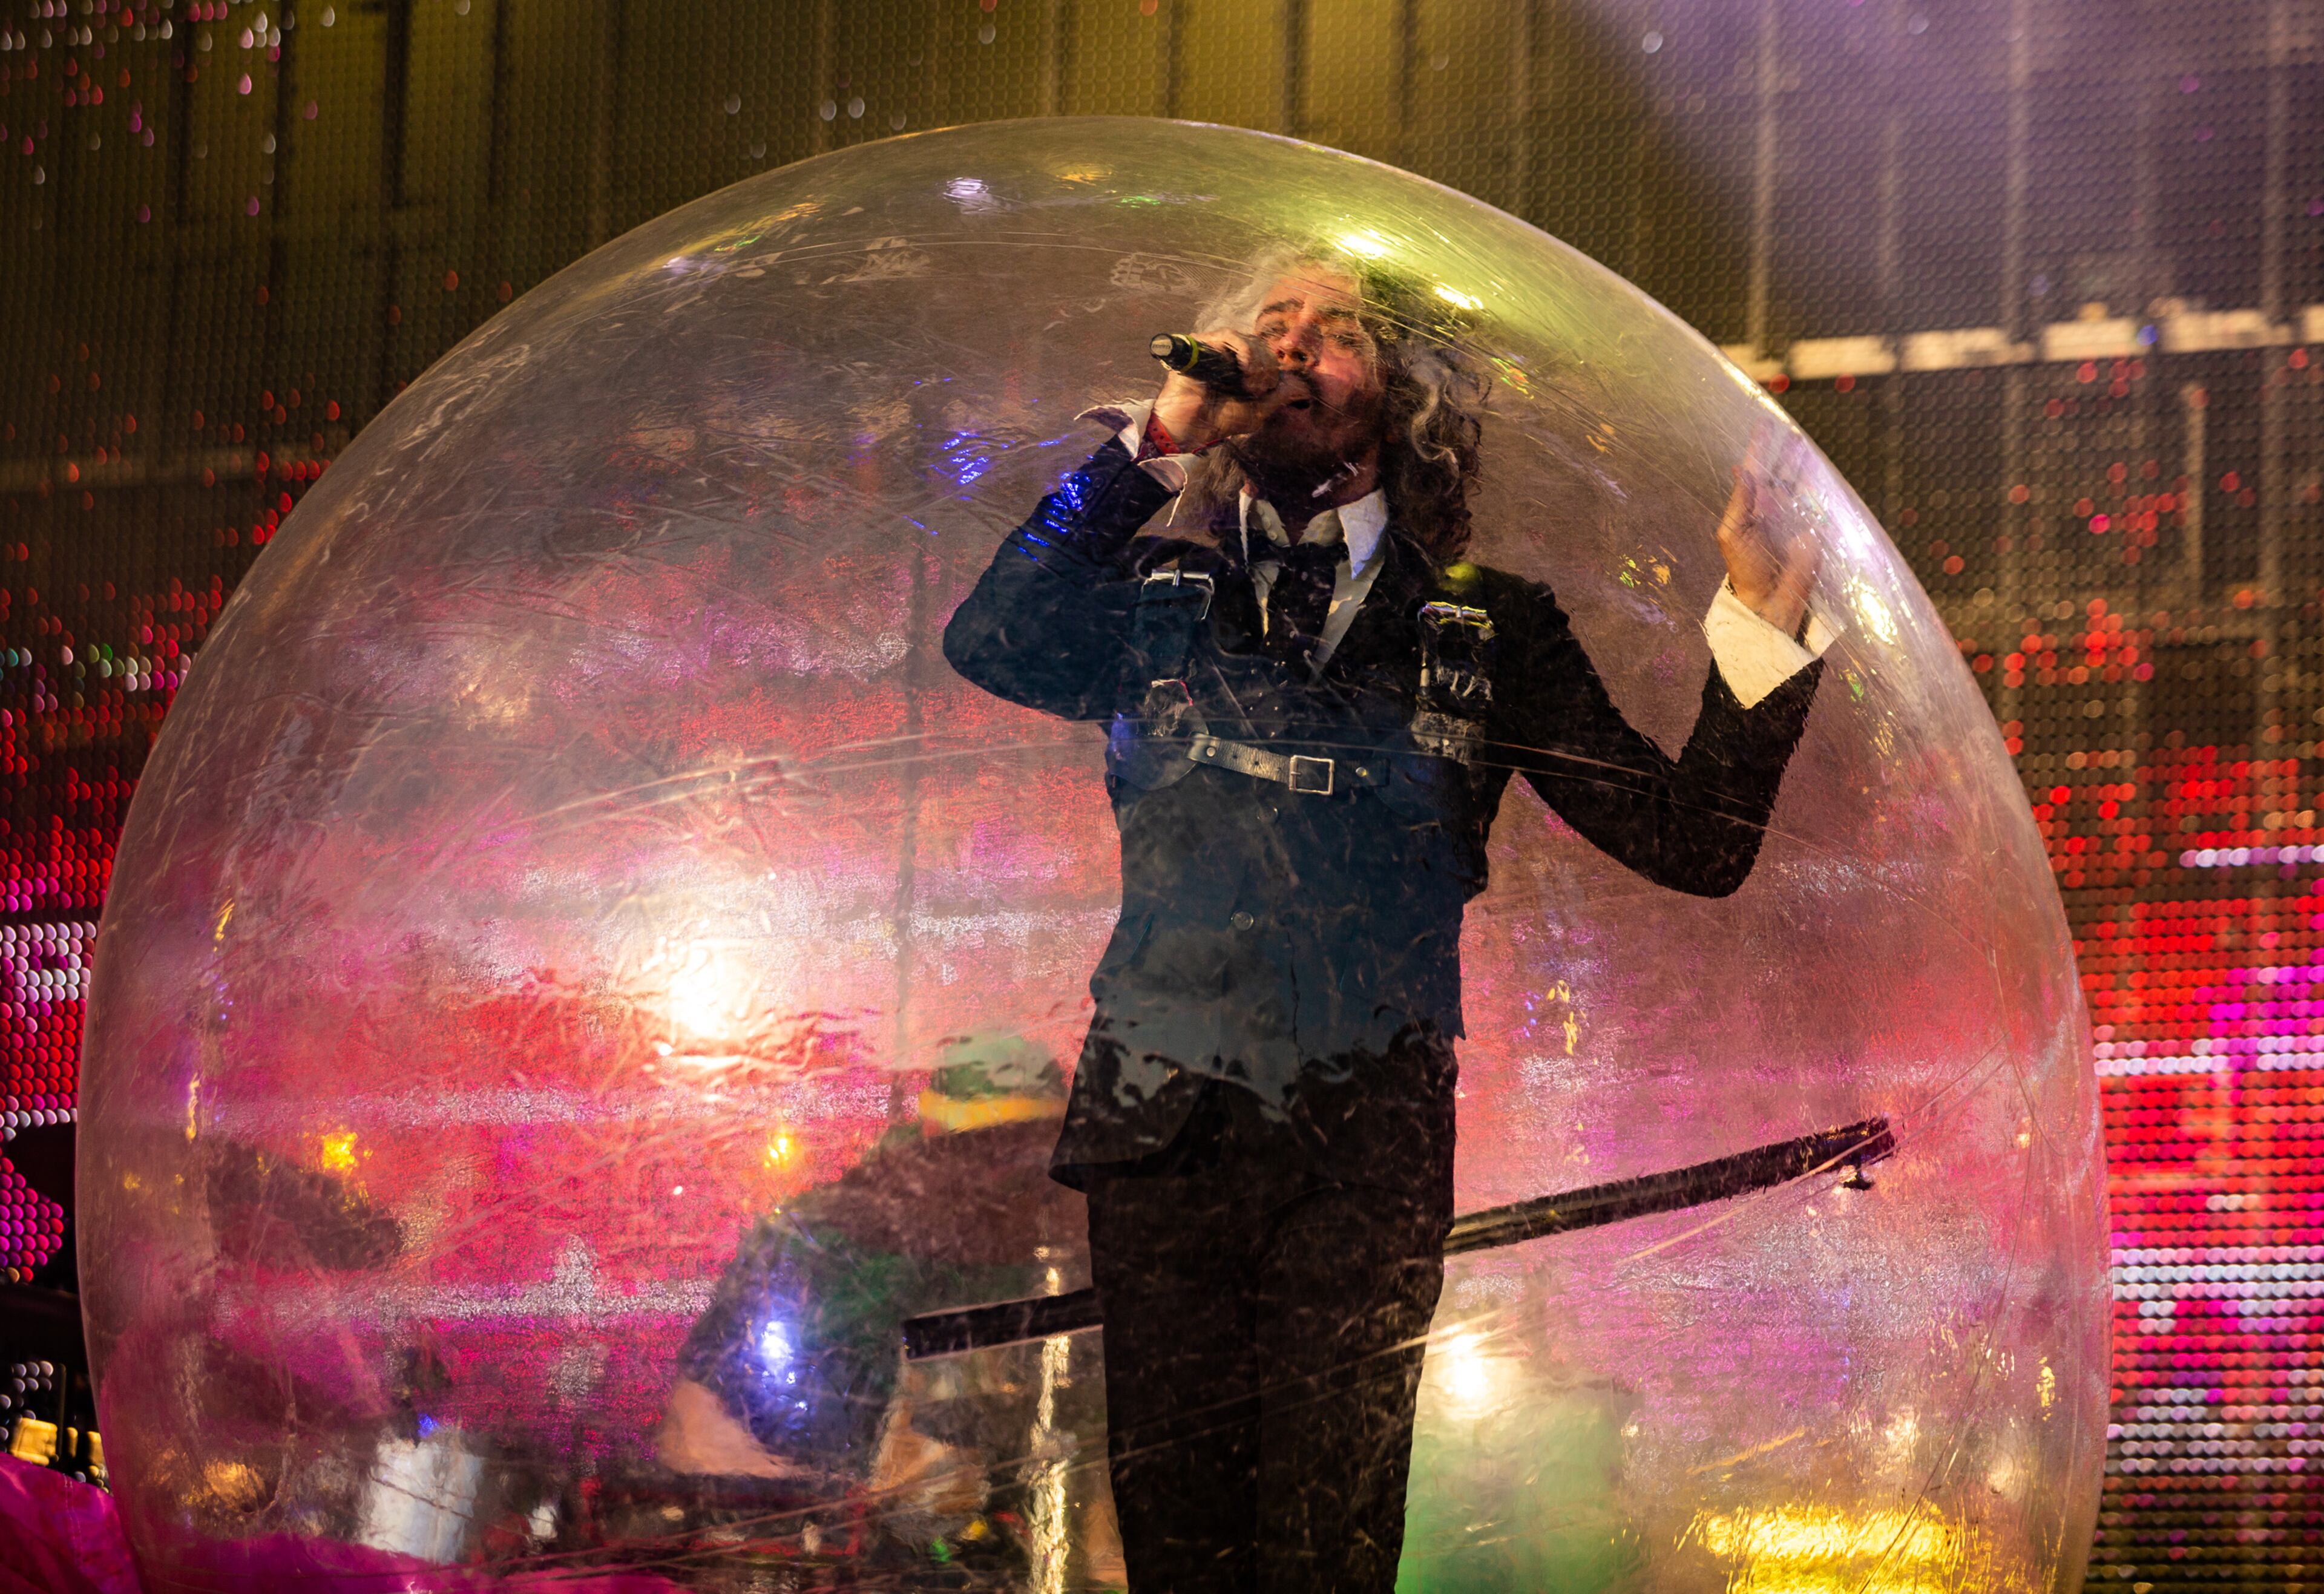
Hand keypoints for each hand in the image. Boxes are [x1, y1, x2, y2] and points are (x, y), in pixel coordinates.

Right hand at [1152, 327, 1280, 449]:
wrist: (1193, 426)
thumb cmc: (1221, 420)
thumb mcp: (1260, 410)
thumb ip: (1282, 396)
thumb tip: (1305, 388)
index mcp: (1242, 367)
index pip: (1267, 355)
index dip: (1273, 369)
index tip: (1266, 390)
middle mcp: (1229, 354)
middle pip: (1261, 345)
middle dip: (1267, 368)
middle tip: (1256, 389)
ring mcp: (1215, 347)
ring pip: (1248, 339)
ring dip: (1257, 362)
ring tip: (1249, 385)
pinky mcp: (1202, 344)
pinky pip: (1229, 335)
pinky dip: (1243, 350)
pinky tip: (1244, 368)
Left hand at [1716, 429, 1819, 638]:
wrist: (1768, 598)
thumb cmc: (1744, 568)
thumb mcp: (1733, 534)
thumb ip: (1739, 502)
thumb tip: (1742, 469)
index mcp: (1750, 506)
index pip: (1754, 469)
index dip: (1759, 448)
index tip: (1763, 425)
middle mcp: (1772, 507)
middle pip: (1780, 471)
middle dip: (1785, 451)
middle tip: (1790, 430)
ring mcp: (1794, 516)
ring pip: (1800, 482)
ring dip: (1803, 464)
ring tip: (1805, 443)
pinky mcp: (1813, 528)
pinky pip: (1818, 501)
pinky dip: (1820, 485)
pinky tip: (1822, 470)